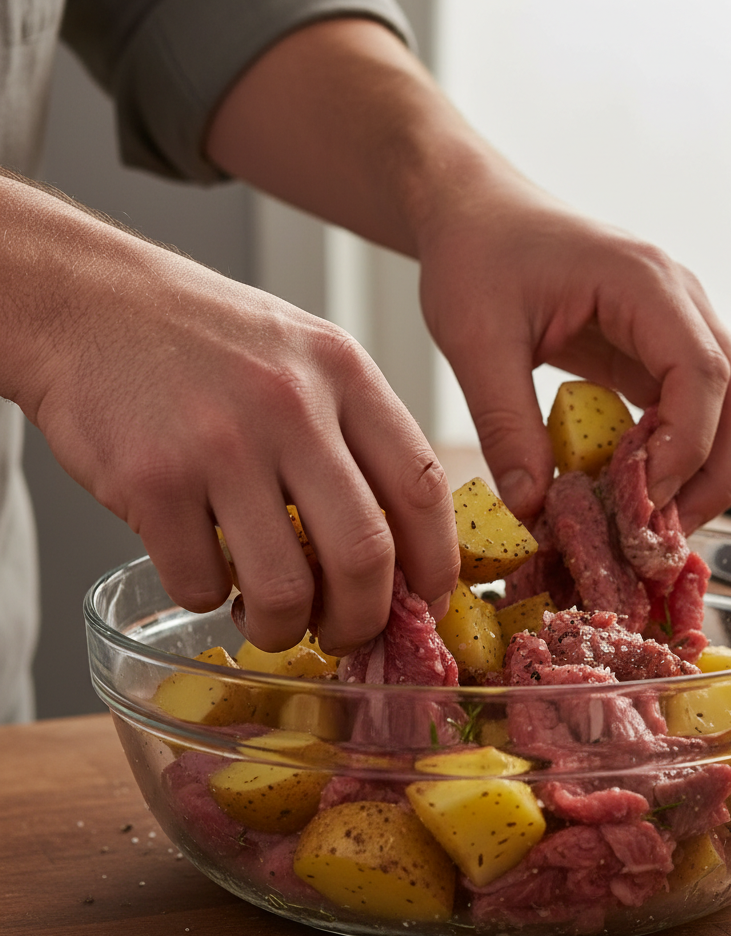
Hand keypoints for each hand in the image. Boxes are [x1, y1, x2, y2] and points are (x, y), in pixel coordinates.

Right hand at [4, 177, 459, 653]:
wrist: (90, 301)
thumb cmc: (208, 338)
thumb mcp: (305, 355)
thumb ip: (356, 432)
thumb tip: (398, 543)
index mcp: (344, 373)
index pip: (421, 485)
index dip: (436, 562)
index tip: (430, 601)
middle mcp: (292, 406)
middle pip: (364, 555)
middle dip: (362, 621)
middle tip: (344, 634)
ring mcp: (221, 444)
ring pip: (284, 590)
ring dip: (282, 627)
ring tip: (267, 616)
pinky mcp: (154, 481)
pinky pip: (200, 584)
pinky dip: (206, 599)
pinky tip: (202, 572)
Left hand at [201, 17, 730, 533]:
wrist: (476, 212)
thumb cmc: (476, 253)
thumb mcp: (475, 340)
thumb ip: (505, 423)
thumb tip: (533, 509)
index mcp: (645, 282)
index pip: (703, 372)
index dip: (685, 446)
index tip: (642, 500)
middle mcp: (680, 301)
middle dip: (713, 475)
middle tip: (662, 536)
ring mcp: (676, 324)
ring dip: (705, 472)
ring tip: (654, 525)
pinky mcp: (656, 349)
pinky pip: (693, 409)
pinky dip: (679, 456)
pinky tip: (639, 491)